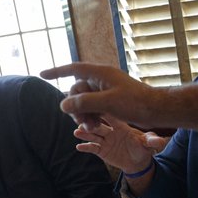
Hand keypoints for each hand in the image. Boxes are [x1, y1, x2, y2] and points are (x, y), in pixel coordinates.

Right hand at [40, 63, 158, 129]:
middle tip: (81, 121)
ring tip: (91, 127)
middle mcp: (101, 80)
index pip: (73, 69)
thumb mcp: (107, 103)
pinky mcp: (110, 101)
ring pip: (84, 101)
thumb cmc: (135, 103)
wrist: (156, 110)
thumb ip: (83, 102)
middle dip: (75, 106)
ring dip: (83, 114)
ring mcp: (105, 90)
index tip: (42, 74)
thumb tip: (63, 104)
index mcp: (101, 74)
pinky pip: (93, 107)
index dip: (57, 71)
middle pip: (77, 90)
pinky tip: (95, 127)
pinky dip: (91, 116)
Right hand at [72, 115, 166, 172]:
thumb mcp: (148, 144)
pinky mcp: (102, 151)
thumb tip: (160, 141)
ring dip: (84, 133)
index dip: (102, 110)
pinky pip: (92, 148)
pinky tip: (79, 147)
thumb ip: (152, 142)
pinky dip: (85, 147)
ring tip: (77, 132)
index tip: (95, 105)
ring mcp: (105, 140)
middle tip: (82, 119)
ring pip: (92, 134)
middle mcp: (110, 130)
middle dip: (89, 121)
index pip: (110, 115)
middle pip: (97, 123)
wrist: (138, 161)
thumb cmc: (143, 148)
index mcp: (121, 125)